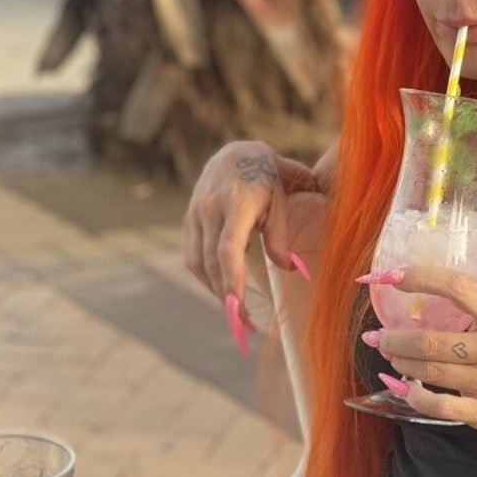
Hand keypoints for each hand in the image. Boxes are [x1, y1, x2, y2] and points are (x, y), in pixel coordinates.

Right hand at [184, 141, 319, 315]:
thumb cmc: (266, 179)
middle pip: (211, 262)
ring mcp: (195, 214)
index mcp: (236, 203)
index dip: (230, 279)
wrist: (236, 154)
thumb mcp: (280, 200)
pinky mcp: (188, 220)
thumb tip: (287, 268)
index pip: (228, 248)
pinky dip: (206, 275)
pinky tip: (222, 286)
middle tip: (242, 322)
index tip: (237, 306)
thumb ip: (280, 235)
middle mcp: (210, 209)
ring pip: (197, 262)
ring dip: (214, 288)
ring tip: (234, 308)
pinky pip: (192, 255)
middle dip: (225, 294)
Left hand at [360, 266, 476, 442]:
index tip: (392, 276)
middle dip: (394, 338)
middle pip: (429, 340)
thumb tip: (427, 307)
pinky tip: (406, 389)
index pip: (456, 288)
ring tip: (390, 357)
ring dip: (401, 363)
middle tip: (378, 336)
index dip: (420, 278)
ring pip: (428, 371)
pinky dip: (414, 396)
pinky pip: (437, 404)